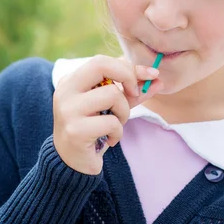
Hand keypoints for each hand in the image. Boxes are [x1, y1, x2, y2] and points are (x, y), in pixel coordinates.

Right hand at [53, 55, 163, 174]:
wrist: (72, 163)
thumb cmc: (93, 129)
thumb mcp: (113, 107)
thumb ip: (132, 91)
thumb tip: (158, 79)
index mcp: (72, 81)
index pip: (102, 61)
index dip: (130, 66)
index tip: (151, 75)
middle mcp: (66, 91)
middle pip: (101, 65)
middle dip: (128, 77)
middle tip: (134, 95)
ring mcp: (68, 110)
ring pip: (112, 94)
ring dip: (124, 112)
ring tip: (116, 124)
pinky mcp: (75, 131)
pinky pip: (112, 122)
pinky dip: (118, 132)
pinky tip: (109, 140)